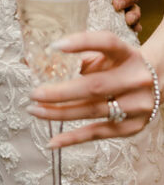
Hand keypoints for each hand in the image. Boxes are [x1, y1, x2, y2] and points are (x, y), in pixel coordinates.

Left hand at [27, 31, 154, 147]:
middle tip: (34, 94)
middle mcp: (135, 78)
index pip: (107, 43)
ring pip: (92, 111)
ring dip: (59, 113)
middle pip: (95, 86)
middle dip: (60, 92)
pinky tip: (52, 141)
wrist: (160, 82)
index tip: (55, 46)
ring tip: (35, 110)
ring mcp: (137, 104)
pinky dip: (73, 138)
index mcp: (127, 54)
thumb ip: (78, 59)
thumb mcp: (106, 56)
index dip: (82, 42)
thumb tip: (33, 62)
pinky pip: (98, 133)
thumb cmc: (121, 66)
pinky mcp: (133, 126)